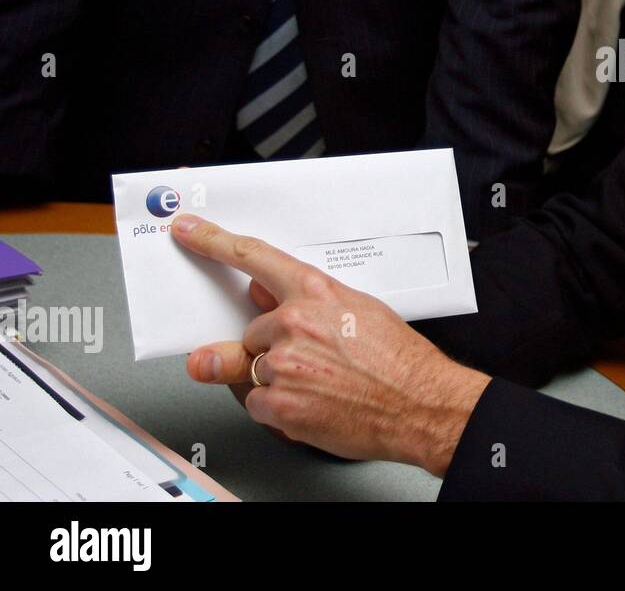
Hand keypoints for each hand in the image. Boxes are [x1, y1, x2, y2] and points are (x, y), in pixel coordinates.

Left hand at [170, 214, 489, 476]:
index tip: (189, 232)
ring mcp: (283, 364)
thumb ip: (309, 301)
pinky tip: (311, 405)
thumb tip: (268, 295)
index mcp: (316, 293)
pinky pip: (256, 404)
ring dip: (277, 381)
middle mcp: (293, 324)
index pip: (254, 259)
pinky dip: (278, 409)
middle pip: (252, 331)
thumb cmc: (399, 360)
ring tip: (320, 386)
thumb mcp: (361, 309)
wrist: (419, 403)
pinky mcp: (278, 404)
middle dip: (272, 348)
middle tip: (312, 363)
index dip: (214, 243)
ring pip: (252, 370)